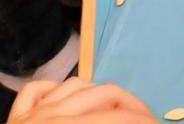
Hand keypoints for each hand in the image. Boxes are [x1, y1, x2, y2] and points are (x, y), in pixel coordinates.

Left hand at [8, 78, 154, 120]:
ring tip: (116, 112)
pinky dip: (55, 91)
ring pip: (76, 84)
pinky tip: (67, 103)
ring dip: (101, 94)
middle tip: (148, 122)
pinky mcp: (15, 119)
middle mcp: (52, 115)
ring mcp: (32, 113)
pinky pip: (38, 90)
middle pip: (105, 93)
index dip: (144, 122)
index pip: (119, 119)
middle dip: (132, 107)